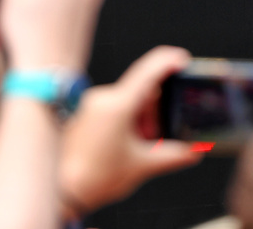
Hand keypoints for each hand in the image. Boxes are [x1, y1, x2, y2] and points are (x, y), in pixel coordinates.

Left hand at [58, 46, 200, 216]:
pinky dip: (124, 122)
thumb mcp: (141, 166)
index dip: (169, 61)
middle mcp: (101, 99)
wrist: (58, 193)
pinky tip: (123, 145)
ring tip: (137, 147)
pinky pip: (110, 109)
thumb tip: (194, 152)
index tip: (183, 59)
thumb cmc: (92, 178)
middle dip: (154, 112)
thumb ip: (173, 155)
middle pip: (141, 92)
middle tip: (156, 136)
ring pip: (126, 102)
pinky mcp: (80, 114)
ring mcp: (89, 105)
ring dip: (138, 119)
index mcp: (118, 105)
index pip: (149, 70)